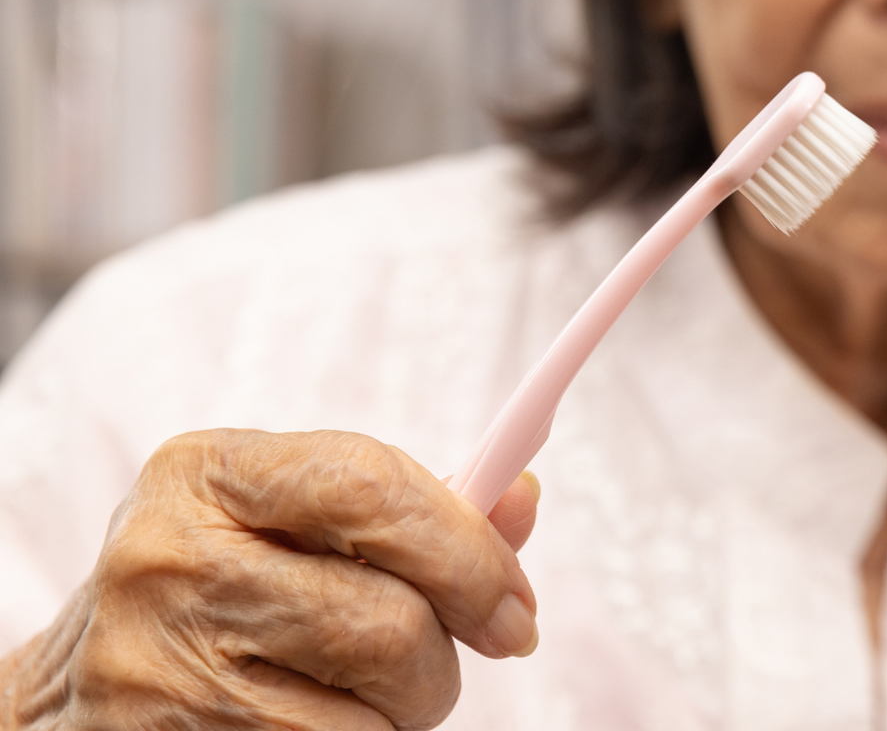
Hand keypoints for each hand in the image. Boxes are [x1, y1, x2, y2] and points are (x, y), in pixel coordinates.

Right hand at [1, 430, 540, 729]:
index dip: (470, 550)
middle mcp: (170, 560)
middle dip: (442, 653)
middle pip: (389, 621)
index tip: (515, 603)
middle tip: (435, 661)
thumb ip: (412, 508)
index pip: (373, 488)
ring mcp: (159, 666)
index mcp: (207, 472)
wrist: (76, 695)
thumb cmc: (220, 589)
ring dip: (400, 713)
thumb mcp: (292, 522)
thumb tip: (518, 497)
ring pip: (373, 709)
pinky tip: (309, 722)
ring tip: (356, 691)